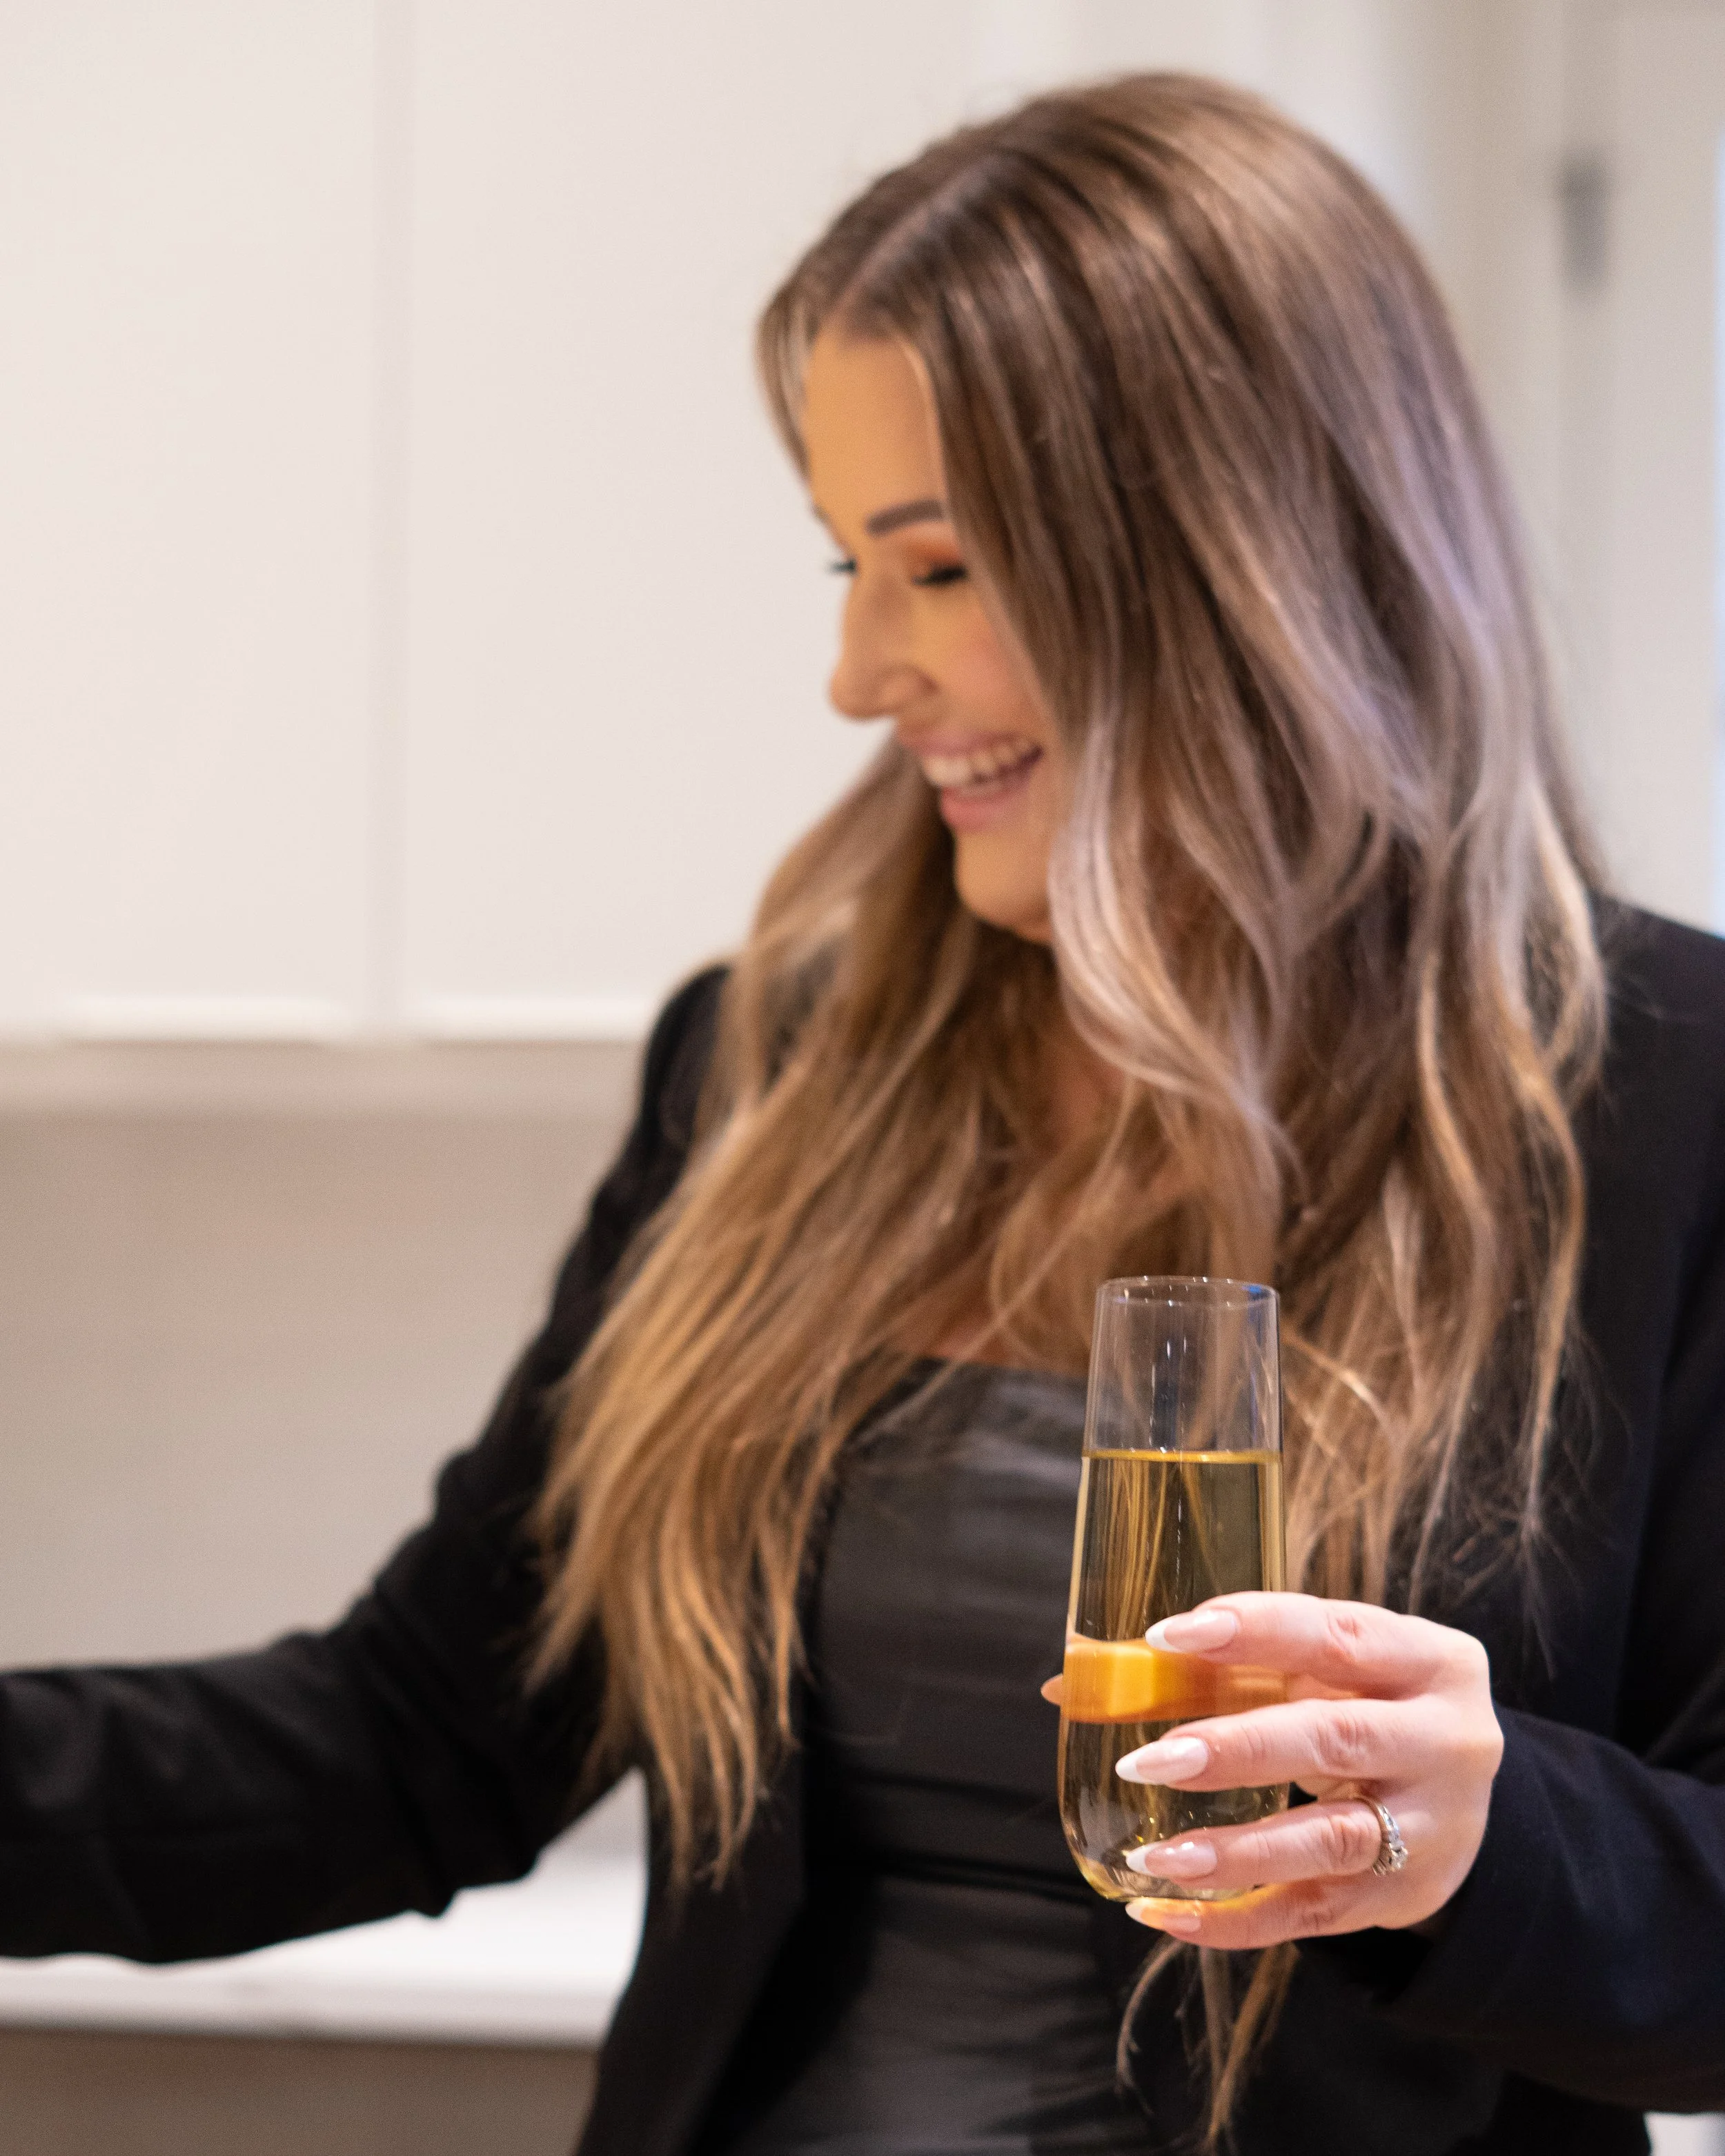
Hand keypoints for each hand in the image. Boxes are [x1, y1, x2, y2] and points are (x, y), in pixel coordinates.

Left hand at [1113, 1591, 1502, 1946]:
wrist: (1458, 1794)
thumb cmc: (1364, 1704)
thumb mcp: (1322, 1672)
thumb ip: (1218, 1667)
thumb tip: (1072, 1681)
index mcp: (1429, 1660)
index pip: (1335, 1636)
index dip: (1252, 1631)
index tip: (1166, 1637)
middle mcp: (1446, 1741)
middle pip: (1334, 1738)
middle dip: (1236, 1749)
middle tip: (1146, 1762)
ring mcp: (1431, 1827)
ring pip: (1329, 1839)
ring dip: (1235, 1851)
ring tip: (1153, 1856)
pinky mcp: (1403, 1896)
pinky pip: (1313, 1915)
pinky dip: (1234, 1919)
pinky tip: (1164, 1912)